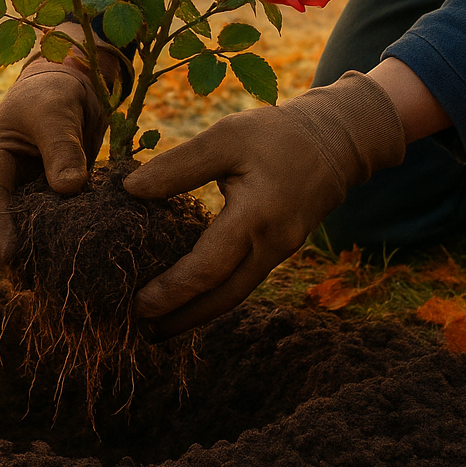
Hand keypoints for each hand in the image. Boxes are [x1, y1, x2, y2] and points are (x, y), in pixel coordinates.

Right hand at [0, 25, 127, 261]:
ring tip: (59, 281)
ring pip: (34, 227)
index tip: (12, 258)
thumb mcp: (56, 112)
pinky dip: (68, 239)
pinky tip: (82, 261)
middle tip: (38, 285)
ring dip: (45, 250)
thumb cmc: (56, 90)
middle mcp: (8, 178)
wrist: (76, 81)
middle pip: (9, 221)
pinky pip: (59, 222)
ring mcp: (31, 189)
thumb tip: (69, 188)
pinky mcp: (56, 196)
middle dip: (21, 252)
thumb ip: (62, 148)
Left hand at [122, 71, 408, 337]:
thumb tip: (130, 190)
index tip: (138, 304)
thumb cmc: (276, 135)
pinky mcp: (277, 252)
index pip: (208, 267)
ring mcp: (278, 253)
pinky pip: (241, 283)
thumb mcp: (226, 137)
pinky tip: (187, 302)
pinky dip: (213, 297)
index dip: (172, 290)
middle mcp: (271, 245)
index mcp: (256, 217)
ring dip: (196, 315)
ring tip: (157, 328)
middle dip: (182, 319)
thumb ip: (179, 165)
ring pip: (234, 296)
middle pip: (223, 298)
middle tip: (140, 331)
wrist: (335, 143)